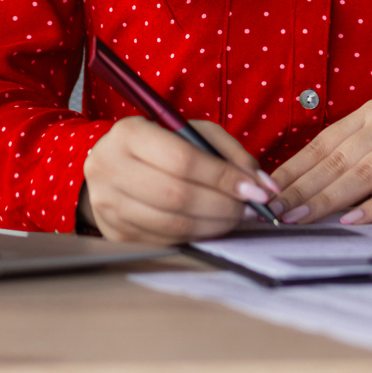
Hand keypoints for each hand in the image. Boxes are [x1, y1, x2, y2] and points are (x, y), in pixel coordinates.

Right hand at [80, 116, 279, 243]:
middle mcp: (110, 168)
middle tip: (249, 208)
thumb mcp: (191, 132)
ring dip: (214, 225)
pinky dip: (196, 236)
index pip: (182, 159)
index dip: (222, 177)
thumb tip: (262, 184)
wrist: (110, 166)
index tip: (255, 189)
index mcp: (129, 133)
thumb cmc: (158, 145)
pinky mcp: (115, 232)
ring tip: (235, 217)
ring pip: (173, 223)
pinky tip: (210, 226)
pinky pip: (165, 240)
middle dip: (223, 205)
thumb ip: (229, 152)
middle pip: (177, 195)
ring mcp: (108, 204)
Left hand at [270, 99, 371, 224]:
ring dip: (328, 199)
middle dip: (303, 188)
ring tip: (301, 217)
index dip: (293, 169)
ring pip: (363, 173)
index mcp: (370, 114)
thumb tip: (293, 192)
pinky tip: (352, 220)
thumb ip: (346, 167)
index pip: (323, 144)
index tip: (267, 192)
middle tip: (276, 210)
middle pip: (338, 159)